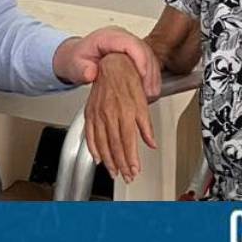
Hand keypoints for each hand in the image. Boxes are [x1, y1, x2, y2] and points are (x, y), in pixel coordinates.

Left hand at [52, 26, 161, 98]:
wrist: (75, 57)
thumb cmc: (76, 59)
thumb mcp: (74, 65)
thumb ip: (81, 70)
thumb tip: (91, 73)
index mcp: (108, 37)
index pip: (131, 44)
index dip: (140, 59)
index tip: (143, 76)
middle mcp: (122, 38)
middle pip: (144, 50)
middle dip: (150, 72)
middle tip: (149, 91)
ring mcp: (129, 45)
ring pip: (150, 57)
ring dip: (153, 76)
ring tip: (150, 94)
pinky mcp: (134, 53)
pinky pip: (148, 62)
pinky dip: (151, 77)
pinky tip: (149, 91)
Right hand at [85, 53, 157, 183]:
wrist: (111, 64)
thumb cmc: (128, 80)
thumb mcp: (143, 101)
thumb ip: (146, 125)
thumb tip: (151, 143)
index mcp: (126, 111)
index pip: (128, 142)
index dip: (131, 159)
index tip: (134, 170)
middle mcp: (110, 113)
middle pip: (115, 146)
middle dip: (120, 165)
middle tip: (125, 176)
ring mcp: (98, 113)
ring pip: (102, 143)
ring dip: (108, 161)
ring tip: (113, 172)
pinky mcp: (90, 112)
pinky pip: (89, 134)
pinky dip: (93, 148)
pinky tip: (97, 157)